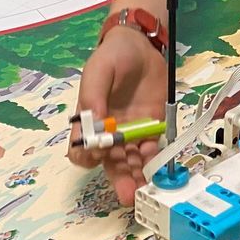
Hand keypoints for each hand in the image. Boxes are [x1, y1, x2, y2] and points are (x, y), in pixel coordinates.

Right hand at [69, 24, 168, 204]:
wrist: (141, 45)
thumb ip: (93, 95)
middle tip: (127, 194)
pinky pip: (152, 149)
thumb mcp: (98, 70)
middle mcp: (109, 133)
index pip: (80, 149)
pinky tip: (158, 167)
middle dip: (118, 179)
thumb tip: (94, 123)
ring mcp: (132, 132)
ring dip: (137, 177)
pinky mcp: (152, 128)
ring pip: (132, 162)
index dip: (87, 156)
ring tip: (144, 190)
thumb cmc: (112, 57)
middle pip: (109, 163)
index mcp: (88, 121)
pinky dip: (155, 160)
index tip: (99, 153)